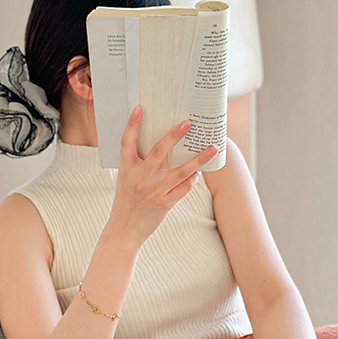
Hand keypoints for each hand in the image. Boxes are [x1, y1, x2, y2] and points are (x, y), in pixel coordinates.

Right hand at [107, 107, 218, 247]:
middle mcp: (141, 177)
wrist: (124, 229)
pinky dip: (193, 178)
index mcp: (127, 169)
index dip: (132, 125)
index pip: (127, 142)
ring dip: (199, 159)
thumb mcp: (126, 178)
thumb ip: (139, 163)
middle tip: (188, 122)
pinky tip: (200, 171)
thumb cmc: (126, 200)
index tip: (139, 108)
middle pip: (159, 151)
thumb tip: (163, 144)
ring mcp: (154, 191)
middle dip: (174, 135)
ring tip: (213, 147)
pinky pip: (184, 187)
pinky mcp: (164, 203)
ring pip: (181, 170)